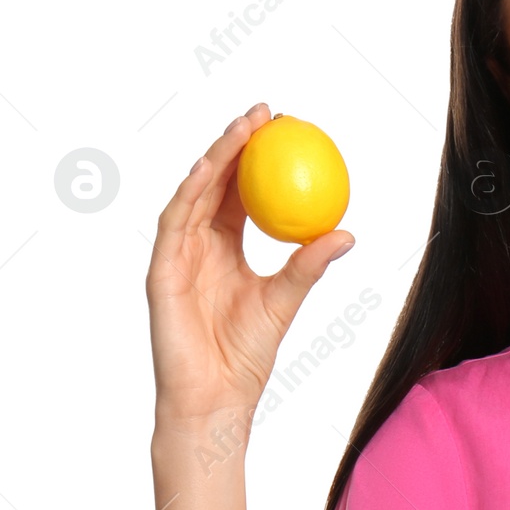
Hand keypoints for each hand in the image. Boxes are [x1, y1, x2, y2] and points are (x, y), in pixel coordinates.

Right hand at [145, 102, 354, 432]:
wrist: (215, 396)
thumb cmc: (248, 355)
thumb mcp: (286, 299)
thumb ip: (309, 264)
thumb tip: (348, 233)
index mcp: (226, 247)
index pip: (241, 193)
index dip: (258, 160)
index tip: (287, 131)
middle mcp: (198, 245)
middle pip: (215, 183)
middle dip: (235, 144)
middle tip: (265, 113)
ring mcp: (176, 255)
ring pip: (194, 193)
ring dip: (216, 158)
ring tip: (243, 128)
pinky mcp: (161, 271)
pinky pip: (175, 223)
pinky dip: (192, 193)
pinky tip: (212, 169)